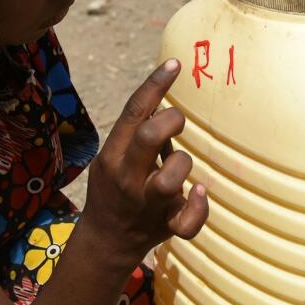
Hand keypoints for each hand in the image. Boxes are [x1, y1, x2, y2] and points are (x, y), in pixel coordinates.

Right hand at [82, 59, 208, 261]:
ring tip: (180, 164)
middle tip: (177, 120)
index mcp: (114, 155)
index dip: (155, 84)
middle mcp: (128, 177)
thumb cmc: (115, 188)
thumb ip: (135, 133)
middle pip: (148, 138)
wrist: (105, 240)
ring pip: (169, 179)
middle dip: (170, 121)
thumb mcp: (113, 157)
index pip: (133, 112)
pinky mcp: (165, 226)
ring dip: (182, 163)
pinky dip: (198, 207)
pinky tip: (200, 192)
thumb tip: (162, 99)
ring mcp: (147, 204)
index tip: (175, 64)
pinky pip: (186, 221)